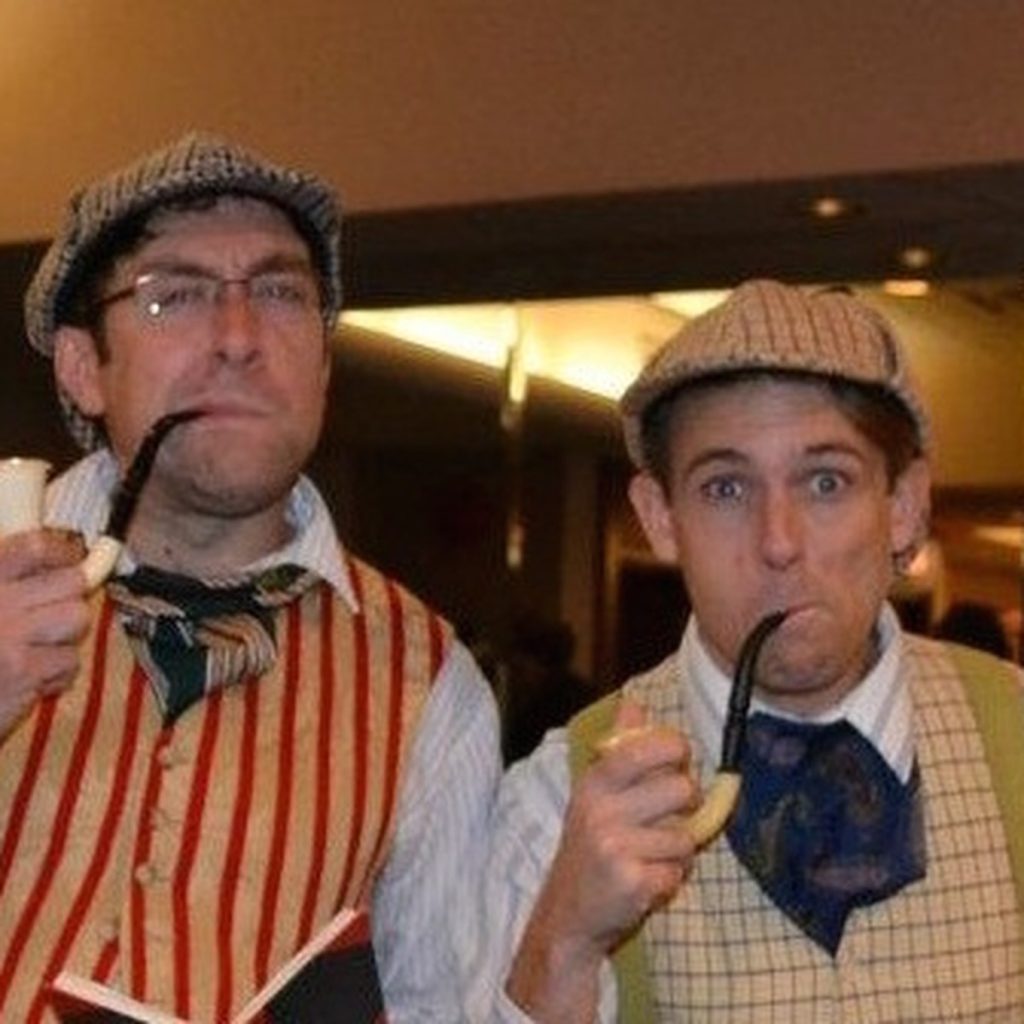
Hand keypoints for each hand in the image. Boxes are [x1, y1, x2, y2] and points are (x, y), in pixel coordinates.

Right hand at [0, 529, 88, 739]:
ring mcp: (12, 638)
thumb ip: (5, 583)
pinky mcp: (24, 673)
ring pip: (76, 618)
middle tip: (57, 609)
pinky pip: (68, 662)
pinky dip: (56, 673)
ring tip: (41, 647)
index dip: (62, 550)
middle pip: (71, 582)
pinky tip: (31, 679)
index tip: (70, 557)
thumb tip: (50, 564)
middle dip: (71, 596)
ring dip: (65, 634)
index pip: (35, 547)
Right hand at [506, 700, 699, 1021]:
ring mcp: (614, 847)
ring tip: (651, 855)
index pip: (645, 747)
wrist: (567, 914)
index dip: (674, 749)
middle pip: (681, 789)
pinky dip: (670, 880)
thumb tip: (635, 703)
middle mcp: (600, 809)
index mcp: (595, 781)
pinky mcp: (631, 883)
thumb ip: (619, 746)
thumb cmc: (592, 844)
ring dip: (678, 851)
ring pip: (686, 836)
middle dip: (686, 807)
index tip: (676, 759)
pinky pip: (678, 872)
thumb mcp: (596, 792)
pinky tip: (646, 881)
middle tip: (666, 818)